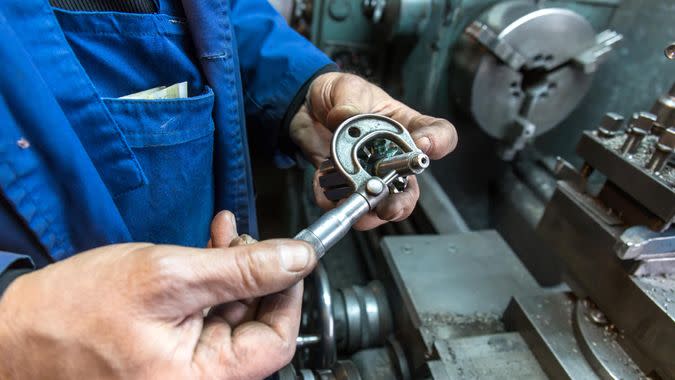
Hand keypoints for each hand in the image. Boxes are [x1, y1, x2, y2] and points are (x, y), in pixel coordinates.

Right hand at [0, 211, 315, 379]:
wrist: (13, 331)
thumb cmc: (72, 314)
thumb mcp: (168, 277)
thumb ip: (240, 270)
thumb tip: (297, 259)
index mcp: (201, 379)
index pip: (275, 340)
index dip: (287, 293)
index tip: (287, 257)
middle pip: (254, 326)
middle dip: (255, 274)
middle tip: (244, 239)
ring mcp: (182, 368)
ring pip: (230, 315)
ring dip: (233, 269)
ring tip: (223, 234)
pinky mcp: (168, 352)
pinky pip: (204, 316)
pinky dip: (210, 279)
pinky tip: (207, 247)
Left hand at [290, 72, 457, 229]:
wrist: (306, 107)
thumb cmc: (338, 94)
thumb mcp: (345, 88)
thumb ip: (348, 102)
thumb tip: (344, 118)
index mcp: (404, 127)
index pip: (438, 134)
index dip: (438, 142)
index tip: (423, 146)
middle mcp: (392, 157)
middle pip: (411, 188)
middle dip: (401, 203)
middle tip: (388, 207)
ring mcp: (369, 175)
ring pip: (380, 205)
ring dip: (368, 211)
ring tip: (353, 205)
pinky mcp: (344, 185)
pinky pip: (343, 202)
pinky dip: (333, 201)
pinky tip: (325, 190)